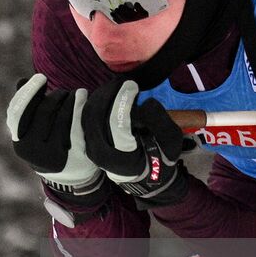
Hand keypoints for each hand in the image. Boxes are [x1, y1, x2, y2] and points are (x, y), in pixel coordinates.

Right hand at [6, 74, 104, 198]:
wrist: (71, 179)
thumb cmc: (50, 145)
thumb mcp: (35, 130)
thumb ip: (28, 107)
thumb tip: (21, 80)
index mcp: (20, 143)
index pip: (19, 112)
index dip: (29, 92)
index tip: (41, 77)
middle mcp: (32, 152)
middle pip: (43, 112)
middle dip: (54, 96)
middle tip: (62, 91)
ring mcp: (53, 156)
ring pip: (61, 117)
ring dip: (68, 99)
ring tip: (75, 93)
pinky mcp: (73, 157)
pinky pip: (76, 125)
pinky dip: (79, 107)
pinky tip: (82, 96)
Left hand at [81, 79, 194, 206]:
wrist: (145, 174)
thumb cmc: (160, 157)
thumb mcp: (170, 142)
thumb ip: (160, 122)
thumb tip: (145, 102)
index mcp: (122, 159)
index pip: (116, 124)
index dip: (123, 101)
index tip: (133, 86)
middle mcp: (100, 154)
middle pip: (96, 116)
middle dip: (110, 93)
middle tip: (124, 82)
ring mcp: (90, 146)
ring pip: (87, 113)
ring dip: (102, 95)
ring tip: (118, 85)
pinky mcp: (88, 138)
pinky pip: (85, 115)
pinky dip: (96, 101)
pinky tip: (110, 92)